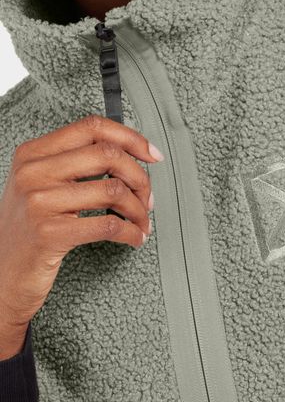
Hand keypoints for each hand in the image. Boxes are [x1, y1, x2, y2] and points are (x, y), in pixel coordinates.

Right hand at [0, 113, 163, 328]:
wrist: (1, 274)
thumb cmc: (28, 229)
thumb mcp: (40, 186)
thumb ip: (75, 164)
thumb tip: (130, 155)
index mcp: (33, 153)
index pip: (92, 127)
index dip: (131, 138)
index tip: (152, 155)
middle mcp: (33, 172)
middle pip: (108, 155)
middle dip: (140, 178)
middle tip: (148, 198)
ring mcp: (39, 202)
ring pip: (114, 191)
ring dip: (139, 210)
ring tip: (141, 222)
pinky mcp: (50, 233)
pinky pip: (109, 225)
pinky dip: (131, 232)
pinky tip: (134, 237)